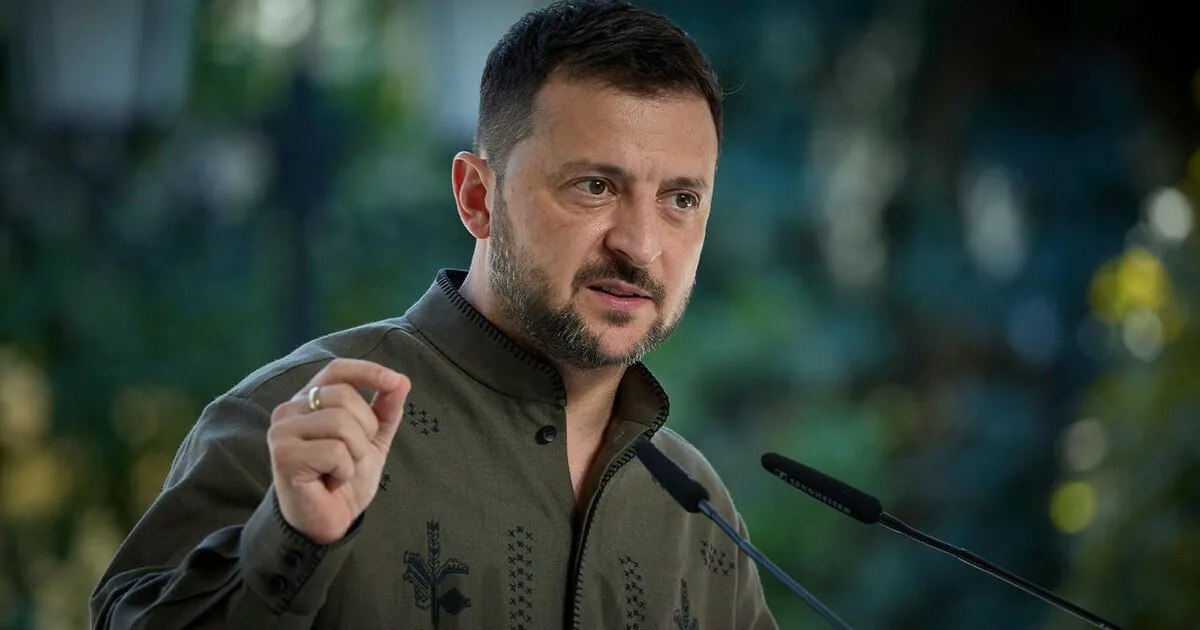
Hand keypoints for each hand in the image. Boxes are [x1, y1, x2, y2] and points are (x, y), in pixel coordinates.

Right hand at [267, 358, 411, 543]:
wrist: (327, 521)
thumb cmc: (344, 477)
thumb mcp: (372, 439)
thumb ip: (385, 409)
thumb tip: (402, 381)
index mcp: (308, 400)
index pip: (337, 370)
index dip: (368, 371)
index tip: (396, 382)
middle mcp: (288, 410)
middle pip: (344, 396)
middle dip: (365, 428)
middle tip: (355, 455)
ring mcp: (282, 432)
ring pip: (340, 423)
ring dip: (356, 452)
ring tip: (343, 469)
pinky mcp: (283, 456)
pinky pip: (334, 451)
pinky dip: (344, 470)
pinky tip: (331, 482)